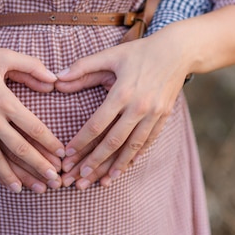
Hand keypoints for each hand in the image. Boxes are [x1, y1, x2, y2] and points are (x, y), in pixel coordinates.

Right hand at [0, 43, 64, 192]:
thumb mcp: (3, 56)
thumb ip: (31, 66)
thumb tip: (54, 80)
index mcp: (5, 101)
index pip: (34, 128)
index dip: (50, 143)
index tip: (62, 155)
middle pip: (19, 148)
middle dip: (38, 167)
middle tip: (53, 182)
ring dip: (9, 176)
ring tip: (20, 189)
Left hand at [55, 29, 191, 187]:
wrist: (177, 51)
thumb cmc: (139, 52)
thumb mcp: (110, 54)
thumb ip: (82, 67)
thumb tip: (56, 78)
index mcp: (122, 92)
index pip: (97, 124)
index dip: (81, 142)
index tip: (66, 155)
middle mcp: (139, 107)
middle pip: (113, 142)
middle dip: (94, 163)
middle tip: (78, 180)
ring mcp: (154, 114)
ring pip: (132, 148)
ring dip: (116, 167)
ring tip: (102, 183)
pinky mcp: (164, 118)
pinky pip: (148, 143)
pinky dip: (136, 157)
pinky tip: (125, 168)